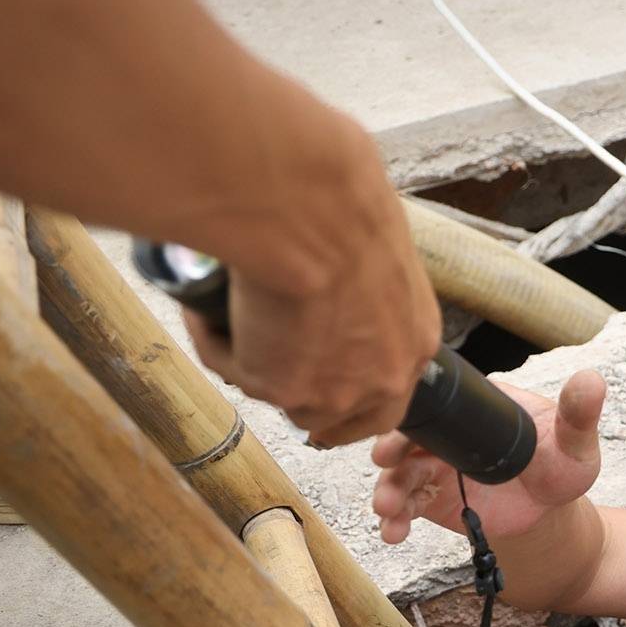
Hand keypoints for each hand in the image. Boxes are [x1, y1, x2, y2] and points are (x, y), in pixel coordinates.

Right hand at [187, 158, 440, 446]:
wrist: (313, 212)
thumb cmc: (344, 208)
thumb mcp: (376, 255)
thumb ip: (362, 290)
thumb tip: (326, 286)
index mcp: (415, 342)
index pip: (388, 400)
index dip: (352, 398)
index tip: (322, 384)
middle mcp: (383, 378)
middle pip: (336, 417)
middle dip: (299, 394)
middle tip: (263, 354)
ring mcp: (332, 390)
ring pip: (283, 400)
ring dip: (256, 364)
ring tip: (235, 313)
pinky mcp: (278, 387)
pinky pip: (233, 367)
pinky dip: (215, 336)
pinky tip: (210, 302)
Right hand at [371, 368, 605, 544]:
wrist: (549, 511)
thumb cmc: (562, 466)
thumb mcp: (574, 443)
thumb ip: (579, 415)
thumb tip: (592, 379)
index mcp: (480, 405)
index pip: (447, 400)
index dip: (423, 408)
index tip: (406, 420)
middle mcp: (450, 430)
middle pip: (412, 433)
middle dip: (392, 446)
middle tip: (385, 461)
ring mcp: (435, 462)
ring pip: (402, 471)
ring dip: (389, 488)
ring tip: (389, 510)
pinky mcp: (431, 495)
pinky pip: (406, 504)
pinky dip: (396, 518)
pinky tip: (393, 532)